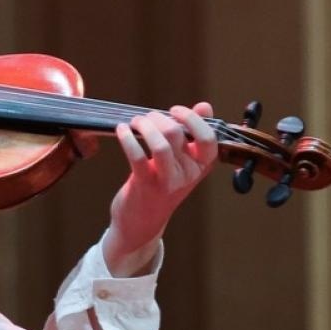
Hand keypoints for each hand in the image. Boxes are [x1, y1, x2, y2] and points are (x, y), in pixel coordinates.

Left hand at [104, 102, 217, 274]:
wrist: (142, 222)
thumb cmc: (161, 184)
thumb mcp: (182, 161)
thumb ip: (193, 134)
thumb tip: (206, 107)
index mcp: (201, 166)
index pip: (209, 138)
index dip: (192, 118)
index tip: (175, 110)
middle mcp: (188, 174)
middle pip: (178, 134)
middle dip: (158, 118)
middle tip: (146, 118)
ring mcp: (168, 181)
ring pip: (160, 144)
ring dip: (144, 126)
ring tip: (135, 122)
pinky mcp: (145, 185)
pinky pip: (137, 156)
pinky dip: (127, 138)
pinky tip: (121, 129)